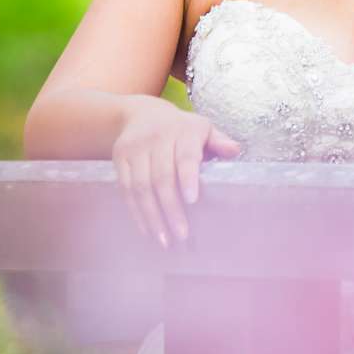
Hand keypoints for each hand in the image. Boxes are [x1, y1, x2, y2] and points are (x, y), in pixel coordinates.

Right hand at [110, 97, 242, 247]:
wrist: (141, 114)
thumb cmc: (181, 129)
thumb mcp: (202, 129)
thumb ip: (219, 142)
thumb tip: (234, 150)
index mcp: (184, 130)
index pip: (185, 156)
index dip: (187, 177)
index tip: (192, 200)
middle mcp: (157, 137)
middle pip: (162, 176)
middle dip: (171, 208)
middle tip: (181, 235)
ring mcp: (135, 148)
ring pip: (141, 186)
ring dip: (152, 216)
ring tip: (164, 240)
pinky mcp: (120, 157)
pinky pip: (126, 188)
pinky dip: (136, 212)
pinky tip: (147, 230)